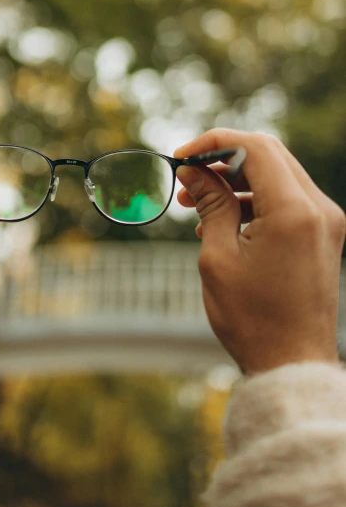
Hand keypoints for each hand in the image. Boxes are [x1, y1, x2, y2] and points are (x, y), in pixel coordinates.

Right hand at [174, 129, 345, 374]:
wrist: (292, 364)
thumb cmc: (252, 318)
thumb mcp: (218, 256)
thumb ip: (210, 203)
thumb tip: (194, 171)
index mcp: (293, 211)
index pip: (255, 148)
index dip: (213, 143)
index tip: (182, 156)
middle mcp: (317, 209)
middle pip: (267, 155)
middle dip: (222, 159)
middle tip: (186, 178)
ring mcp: (324, 221)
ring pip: (276, 175)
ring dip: (235, 180)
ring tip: (194, 202)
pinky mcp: (321, 234)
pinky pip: (285, 199)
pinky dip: (252, 199)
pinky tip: (219, 220)